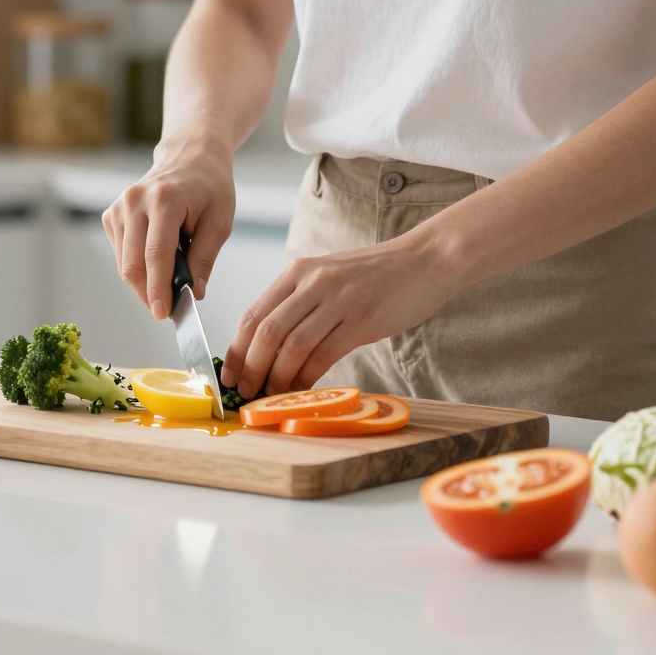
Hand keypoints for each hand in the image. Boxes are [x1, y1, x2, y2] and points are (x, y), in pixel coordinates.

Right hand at [102, 139, 235, 318]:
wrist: (190, 158)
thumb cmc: (209, 188)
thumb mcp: (219, 222)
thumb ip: (204, 259)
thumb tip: (193, 293)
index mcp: (164, 199)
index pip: (155, 255)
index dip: (158, 289)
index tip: (163, 313)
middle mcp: (134, 201)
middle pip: (133, 264)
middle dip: (149, 293)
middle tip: (169, 308)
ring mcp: (119, 207)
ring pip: (124, 264)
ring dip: (144, 282)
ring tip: (169, 279)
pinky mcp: (111, 215)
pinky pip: (120, 255)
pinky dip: (137, 267)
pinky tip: (157, 260)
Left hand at [222, 228, 468, 399]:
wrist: (426, 259)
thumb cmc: (377, 274)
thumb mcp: (329, 276)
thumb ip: (300, 302)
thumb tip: (270, 347)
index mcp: (298, 271)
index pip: (253, 314)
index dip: (236, 350)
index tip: (229, 375)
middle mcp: (313, 282)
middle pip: (266, 332)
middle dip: (251, 369)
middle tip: (246, 392)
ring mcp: (338, 300)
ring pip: (292, 346)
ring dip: (277, 378)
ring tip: (272, 396)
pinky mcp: (363, 319)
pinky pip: (324, 355)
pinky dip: (309, 377)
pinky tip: (304, 390)